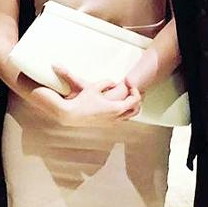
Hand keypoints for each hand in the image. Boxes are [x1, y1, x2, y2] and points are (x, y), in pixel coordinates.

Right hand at [27, 65, 141, 125]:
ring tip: (124, 97)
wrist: (71, 114)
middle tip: (131, 91)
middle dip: (137, 100)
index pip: (135, 100)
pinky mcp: (105, 124)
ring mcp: (111, 122)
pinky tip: (115, 104)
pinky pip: (120, 119)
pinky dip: (122, 111)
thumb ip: (107, 82)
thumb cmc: (82, 100)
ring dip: (130, 107)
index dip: (136, 90)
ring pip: (128, 116)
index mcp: (116, 108)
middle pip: (136, 110)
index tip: (129, 84)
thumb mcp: (94, 86)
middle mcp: (116, 117)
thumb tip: (114, 82)